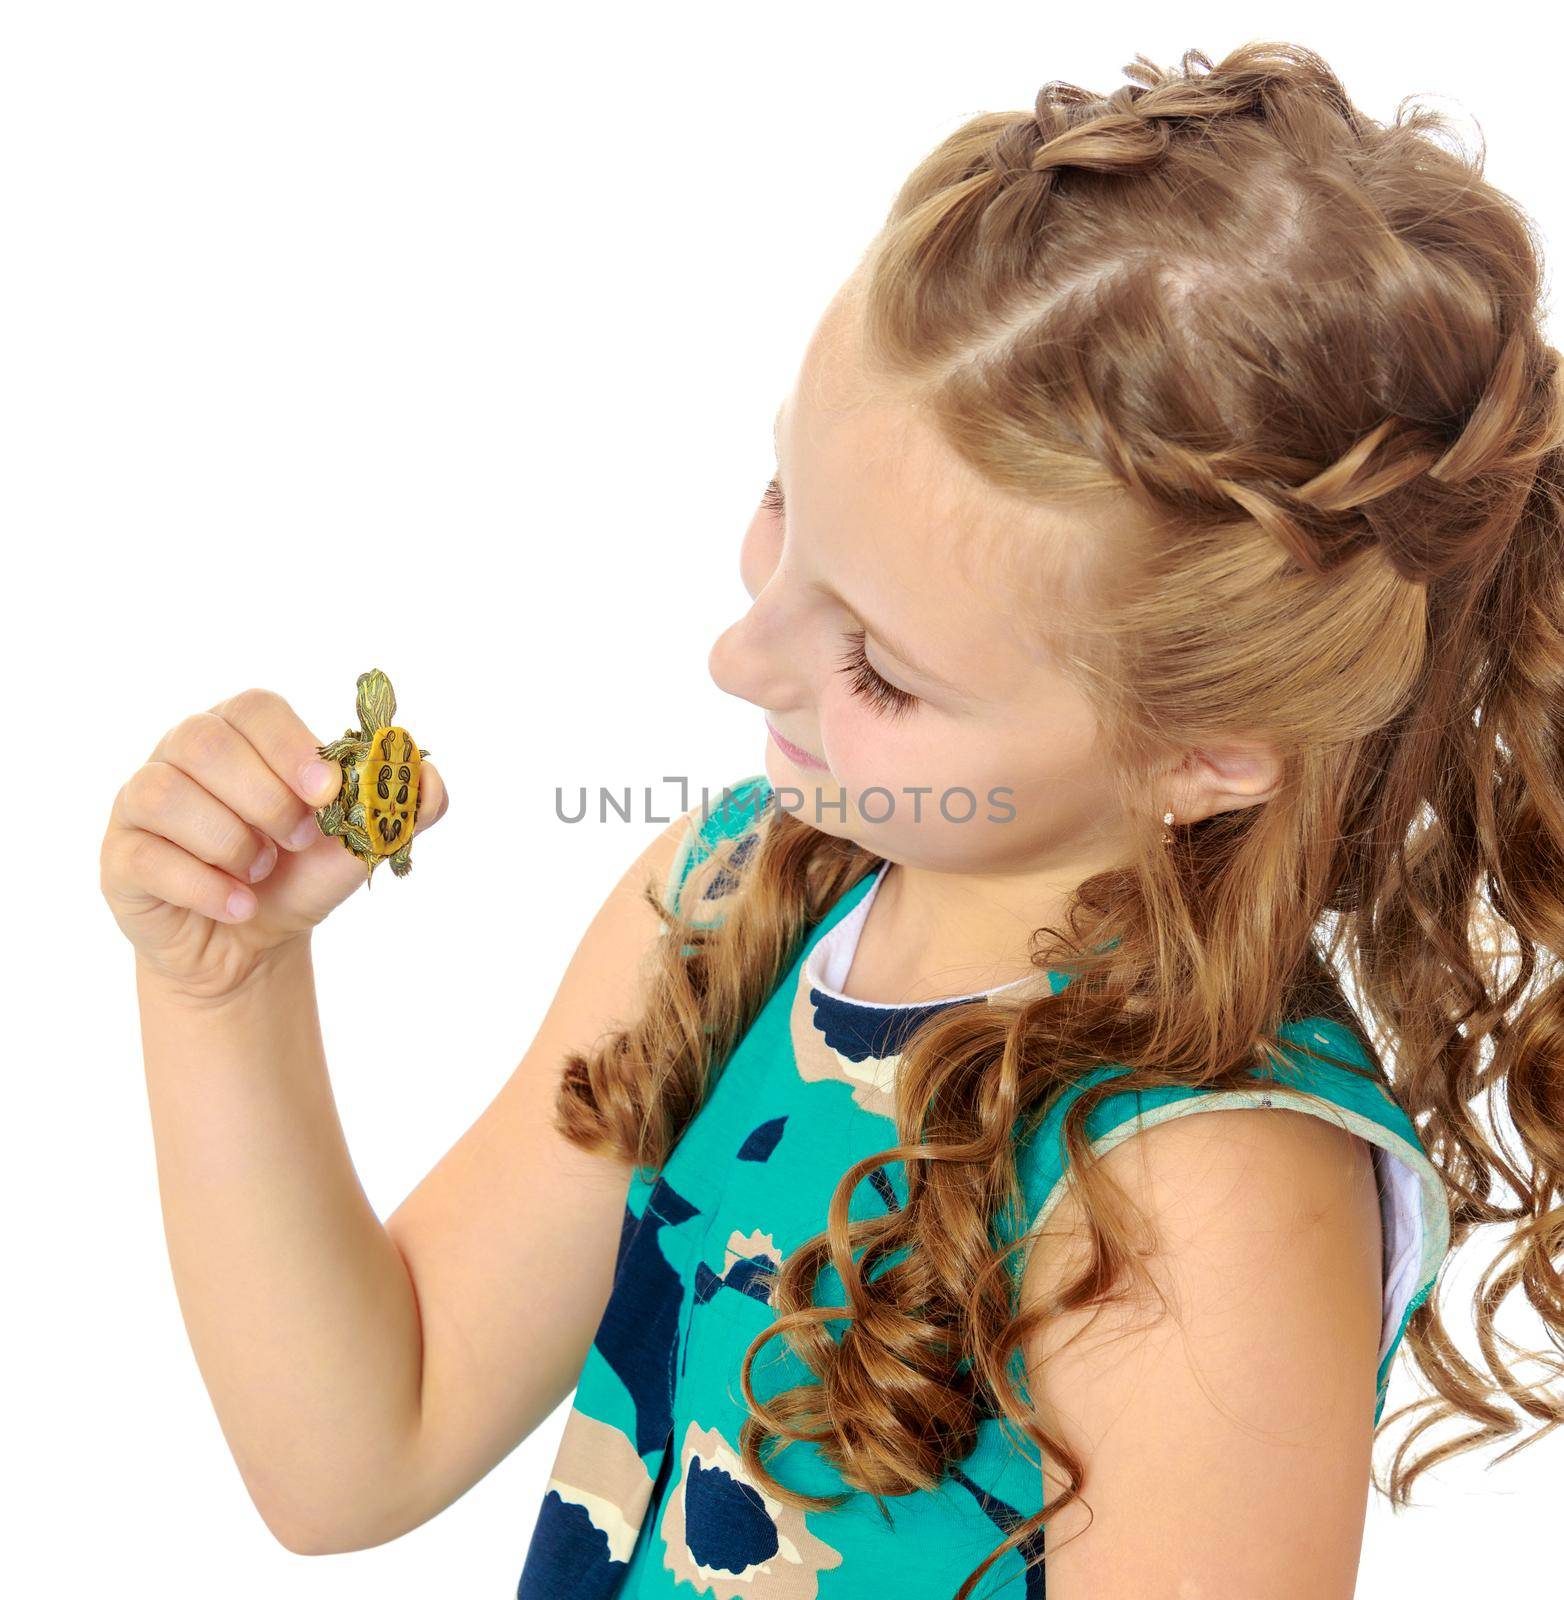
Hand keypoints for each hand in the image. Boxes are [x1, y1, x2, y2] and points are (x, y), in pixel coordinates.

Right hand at [100, 686, 447, 1002]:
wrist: (252, 944)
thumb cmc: (299, 875)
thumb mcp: (360, 843)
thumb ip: (402, 807)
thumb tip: (429, 778)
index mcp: (243, 734)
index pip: (255, 707)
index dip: (291, 745)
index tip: (326, 792)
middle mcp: (182, 755)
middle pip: (206, 742)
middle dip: (264, 798)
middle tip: (296, 840)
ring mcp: (141, 803)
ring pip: (166, 793)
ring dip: (231, 841)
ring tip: (261, 870)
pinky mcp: (120, 857)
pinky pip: (147, 856)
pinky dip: (204, 886)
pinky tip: (238, 905)